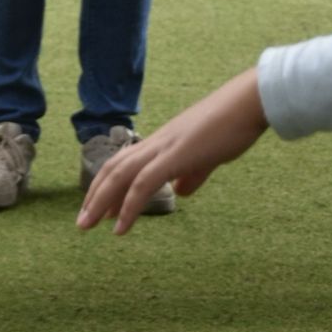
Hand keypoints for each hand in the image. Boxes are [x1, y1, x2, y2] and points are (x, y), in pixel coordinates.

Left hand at [78, 71, 268, 234]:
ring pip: (121, 175)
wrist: (248, 103)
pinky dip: (127, 206)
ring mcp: (164, 147)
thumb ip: (193, 173)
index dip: (109, 185)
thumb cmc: (233, 126)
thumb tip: (181, 191)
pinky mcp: (175, 156)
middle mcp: (157, 143)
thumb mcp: (208, 155)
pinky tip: (120, 228)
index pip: (126, 163)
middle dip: (95, 195)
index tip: (99, 209)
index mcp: (164, 142)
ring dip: (100, 202)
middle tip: (82, 223)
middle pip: (114, 168)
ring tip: (87, 226)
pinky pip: (143, 184)